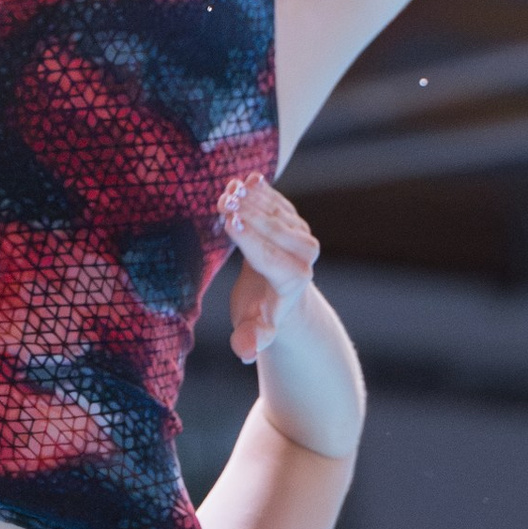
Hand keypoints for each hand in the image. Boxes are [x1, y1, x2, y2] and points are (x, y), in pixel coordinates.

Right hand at [221, 174, 319, 363]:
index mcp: (292, 281)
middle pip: (274, 228)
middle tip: (223, 198)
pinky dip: (262, 189)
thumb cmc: (260, 315)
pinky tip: (247, 178)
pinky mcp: (295, 220)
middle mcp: (304, 256)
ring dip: (252, 197)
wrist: (281, 299)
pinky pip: (278, 201)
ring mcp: (302, 235)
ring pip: (276, 210)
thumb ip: (251, 339)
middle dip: (248, 212)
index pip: (269, 256)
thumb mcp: (253, 330)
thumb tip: (247, 350)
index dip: (248, 238)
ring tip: (229, 186)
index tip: (229, 220)